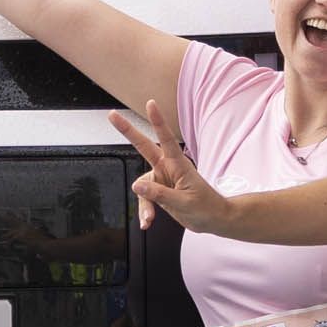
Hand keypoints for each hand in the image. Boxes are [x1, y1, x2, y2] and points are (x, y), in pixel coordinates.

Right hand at [107, 99, 235, 235]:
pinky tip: (147, 222)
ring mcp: (162, 179)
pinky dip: (145, 211)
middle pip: (144, 147)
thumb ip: (159, 194)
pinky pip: (146, 199)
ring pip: (142, 187)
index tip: (150, 104)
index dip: (158, 121)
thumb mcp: (183, 202)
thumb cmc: (206, 207)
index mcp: (178, 164)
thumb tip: (138, 185)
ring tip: (149, 219)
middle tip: (113, 115)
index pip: (166, 139)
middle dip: (128, 131)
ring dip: (144, 204)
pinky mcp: (159, 191)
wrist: (213, 220)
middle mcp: (168, 168)